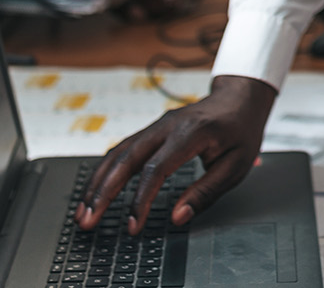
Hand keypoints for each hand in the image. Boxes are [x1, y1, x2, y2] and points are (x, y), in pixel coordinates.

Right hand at [74, 74, 276, 233]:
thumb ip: (205, 192)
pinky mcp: (152, 130)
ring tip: (83, 211)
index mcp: (191, 134)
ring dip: (98, 182)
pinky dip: (106, 171)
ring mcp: (156, 126)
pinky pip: (123, 150)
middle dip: (102, 191)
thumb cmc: (240, 131)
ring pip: (118, 153)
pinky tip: (95, 189)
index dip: (140, 199)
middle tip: (87, 219)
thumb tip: (177, 217)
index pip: (156, 169)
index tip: (133, 225)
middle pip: (125, 158)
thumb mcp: (236, 166)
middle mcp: (167, 126)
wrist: (239, 98)